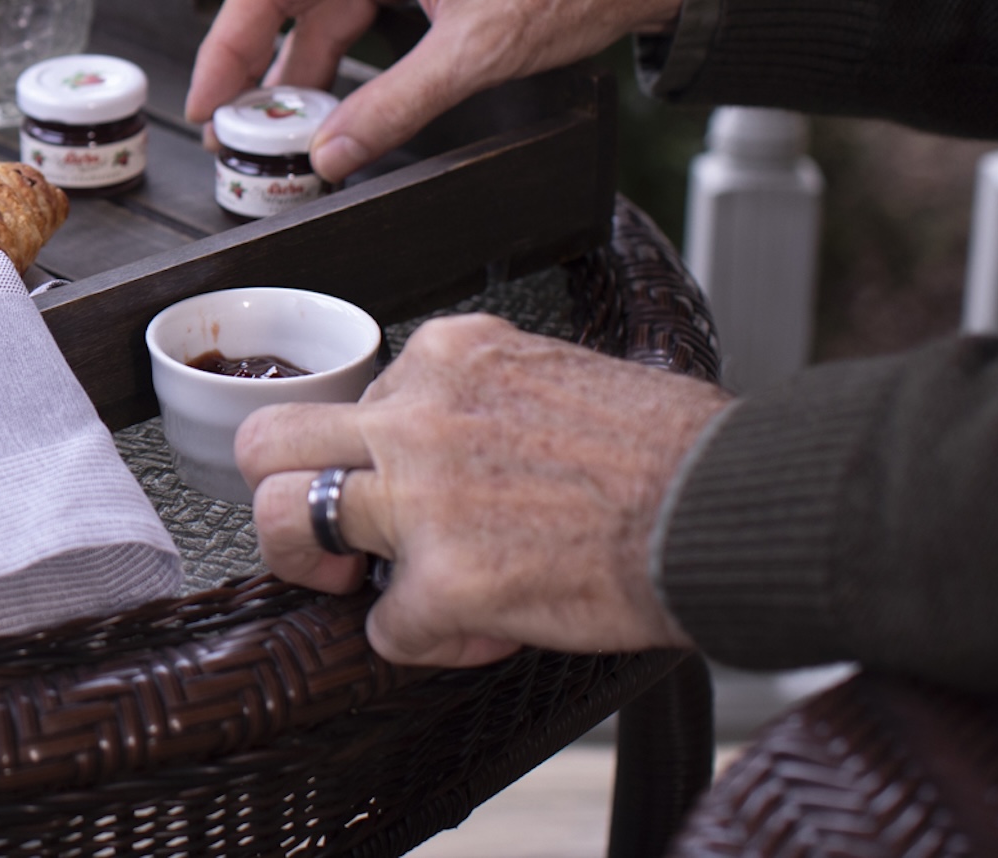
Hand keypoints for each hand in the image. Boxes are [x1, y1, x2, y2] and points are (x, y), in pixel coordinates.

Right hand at [183, 0, 687, 181]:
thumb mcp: (477, 54)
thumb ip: (396, 107)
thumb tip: (332, 153)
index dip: (228, 46)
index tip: (207, 101)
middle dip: (259, 68)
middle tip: (235, 131)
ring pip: (325, 11)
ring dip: (305, 72)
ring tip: (285, 133)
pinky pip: (359, 13)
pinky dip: (342, 61)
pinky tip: (334, 106)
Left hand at [238, 314, 730, 665]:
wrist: (727, 509)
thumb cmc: (673, 452)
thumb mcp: (556, 374)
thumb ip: (483, 401)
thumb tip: (464, 454)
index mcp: (448, 354)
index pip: (362, 397)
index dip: (383, 453)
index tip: (419, 484)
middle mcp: (415, 414)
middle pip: (270, 438)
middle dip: (282, 487)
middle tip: (328, 531)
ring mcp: (419, 497)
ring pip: (282, 521)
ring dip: (317, 566)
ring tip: (372, 588)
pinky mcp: (444, 580)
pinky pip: (385, 627)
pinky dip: (427, 642)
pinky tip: (481, 633)